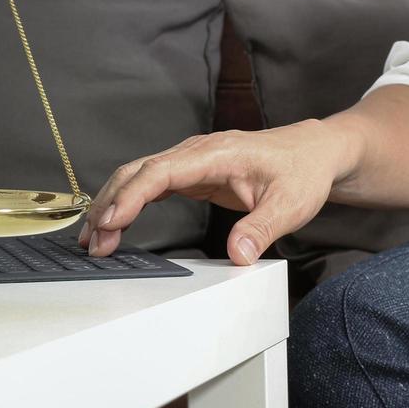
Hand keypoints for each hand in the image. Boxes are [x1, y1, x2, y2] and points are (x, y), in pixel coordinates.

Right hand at [80, 120, 352, 263]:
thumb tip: (239, 255)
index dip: (131, 196)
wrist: (315, 153)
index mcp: (215, 153)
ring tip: (94, 240)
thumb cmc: (303, 172)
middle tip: (93, 243)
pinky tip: (116, 223)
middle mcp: (197, 152)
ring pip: (139, 175)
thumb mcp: (290, 205)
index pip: (160, 172)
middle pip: (138, 171)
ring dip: (113, 203)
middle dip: (110, 204)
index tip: (110, 222)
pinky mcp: (194, 171)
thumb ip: (262, 229)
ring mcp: (193, 160)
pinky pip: (152, 183)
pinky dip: (130, 201)